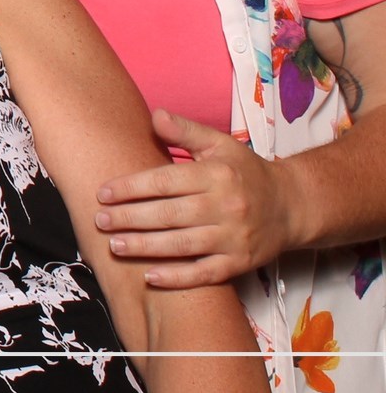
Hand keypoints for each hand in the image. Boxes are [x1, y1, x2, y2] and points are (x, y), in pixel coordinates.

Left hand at [93, 108, 293, 288]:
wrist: (293, 206)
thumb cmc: (246, 172)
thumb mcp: (220, 144)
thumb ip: (186, 131)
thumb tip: (155, 115)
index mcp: (216, 175)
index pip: (165, 182)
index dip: (131, 188)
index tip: (103, 193)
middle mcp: (226, 207)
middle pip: (169, 215)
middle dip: (130, 218)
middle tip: (99, 220)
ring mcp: (234, 238)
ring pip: (183, 245)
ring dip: (145, 247)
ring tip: (114, 245)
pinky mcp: (241, 263)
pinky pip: (205, 273)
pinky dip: (177, 277)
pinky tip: (150, 276)